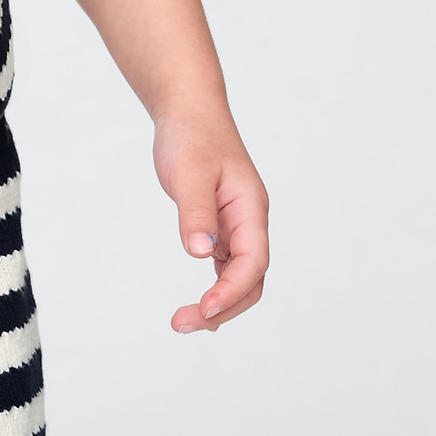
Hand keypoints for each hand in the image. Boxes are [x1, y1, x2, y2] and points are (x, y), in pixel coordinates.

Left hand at [152, 112, 268, 332]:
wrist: (189, 112)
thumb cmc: (192, 137)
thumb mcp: (189, 173)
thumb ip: (196, 214)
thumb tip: (200, 253)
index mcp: (250, 208)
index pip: (253, 261)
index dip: (231, 290)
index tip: (204, 310)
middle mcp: (250, 221)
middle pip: (250, 278)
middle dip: (223, 307)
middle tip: (182, 324)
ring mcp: (238, 225)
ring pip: (239, 276)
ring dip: (218, 302)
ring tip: (185, 322)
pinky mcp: (221, 226)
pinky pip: (226, 265)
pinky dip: (216, 287)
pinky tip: (199, 306)